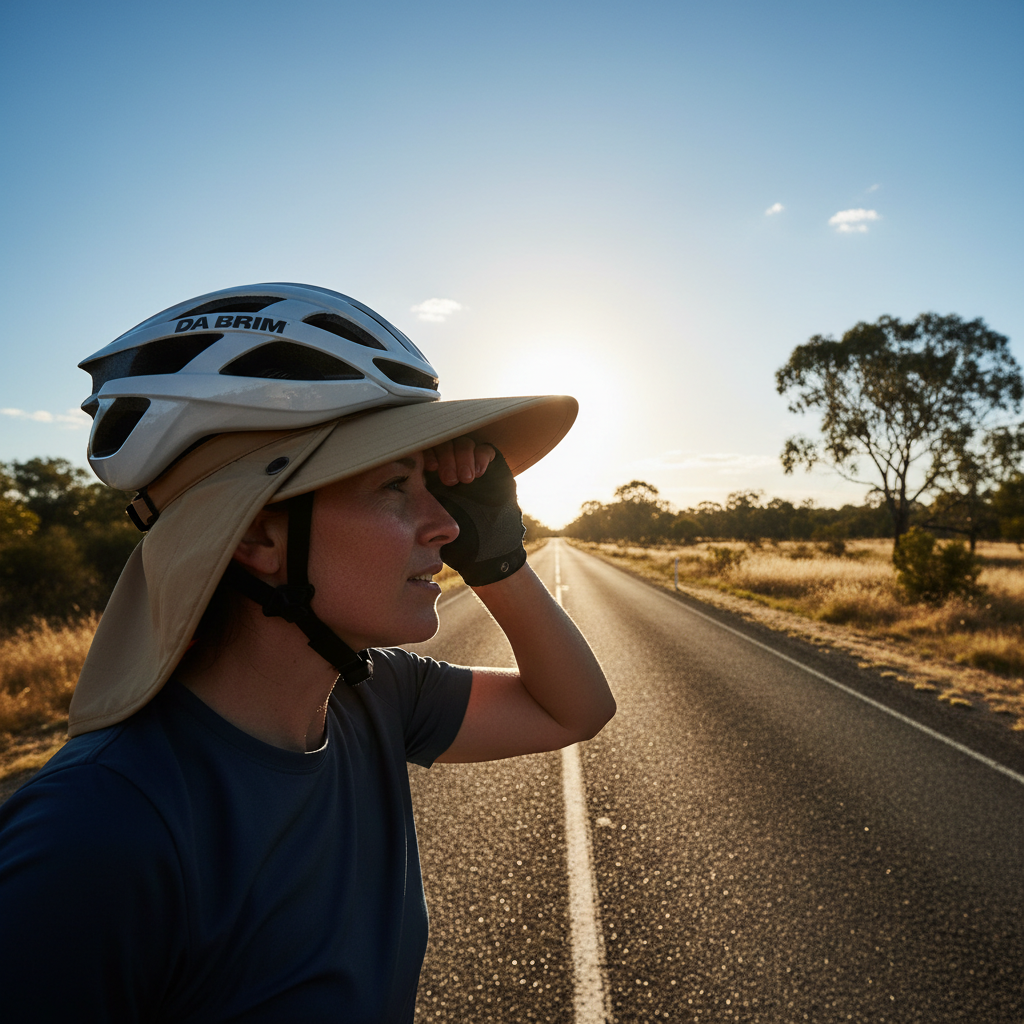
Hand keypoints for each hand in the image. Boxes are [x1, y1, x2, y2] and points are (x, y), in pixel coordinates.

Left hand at [424, 439, 526, 586]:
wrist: (485, 550)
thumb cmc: (452, 539)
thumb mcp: (428, 523)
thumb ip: (414, 505)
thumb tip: (392, 488)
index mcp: (432, 475)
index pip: (426, 449)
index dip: (426, 452)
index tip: (428, 467)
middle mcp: (450, 465)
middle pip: (444, 443)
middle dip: (446, 456)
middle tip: (449, 479)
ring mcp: (470, 465)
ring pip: (463, 443)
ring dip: (463, 457)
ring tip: (465, 479)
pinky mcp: (490, 466)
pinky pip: (485, 449)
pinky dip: (480, 457)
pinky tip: (478, 473)